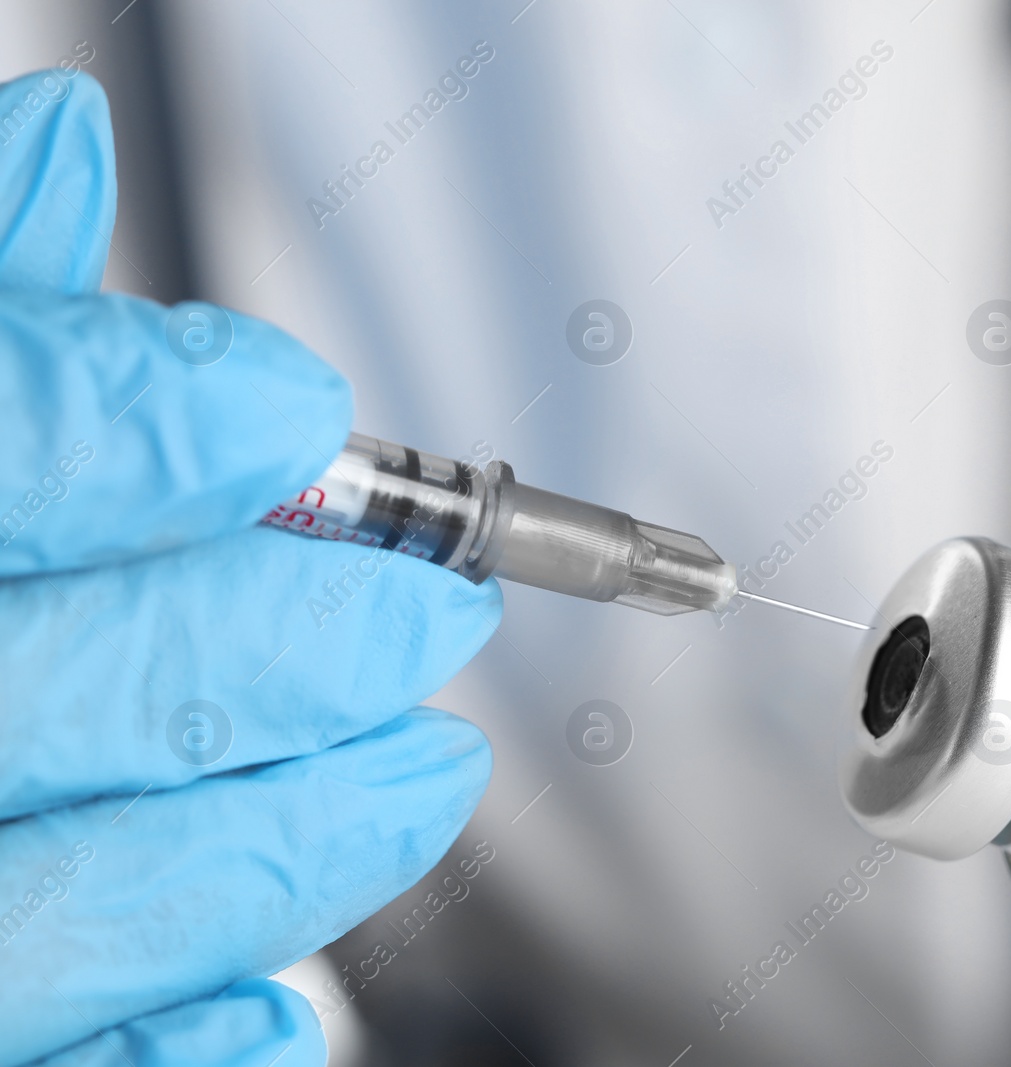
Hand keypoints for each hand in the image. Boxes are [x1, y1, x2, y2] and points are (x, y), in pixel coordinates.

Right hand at [0, 70, 500, 1065]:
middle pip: (72, 691)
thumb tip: (53, 152)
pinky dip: (170, 1043)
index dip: (144, 421)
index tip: (285, 405)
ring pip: (76, 907)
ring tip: (428, 772)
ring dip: (294, 837)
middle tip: (431, 616)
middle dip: (291, 646)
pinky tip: (275, 1001)